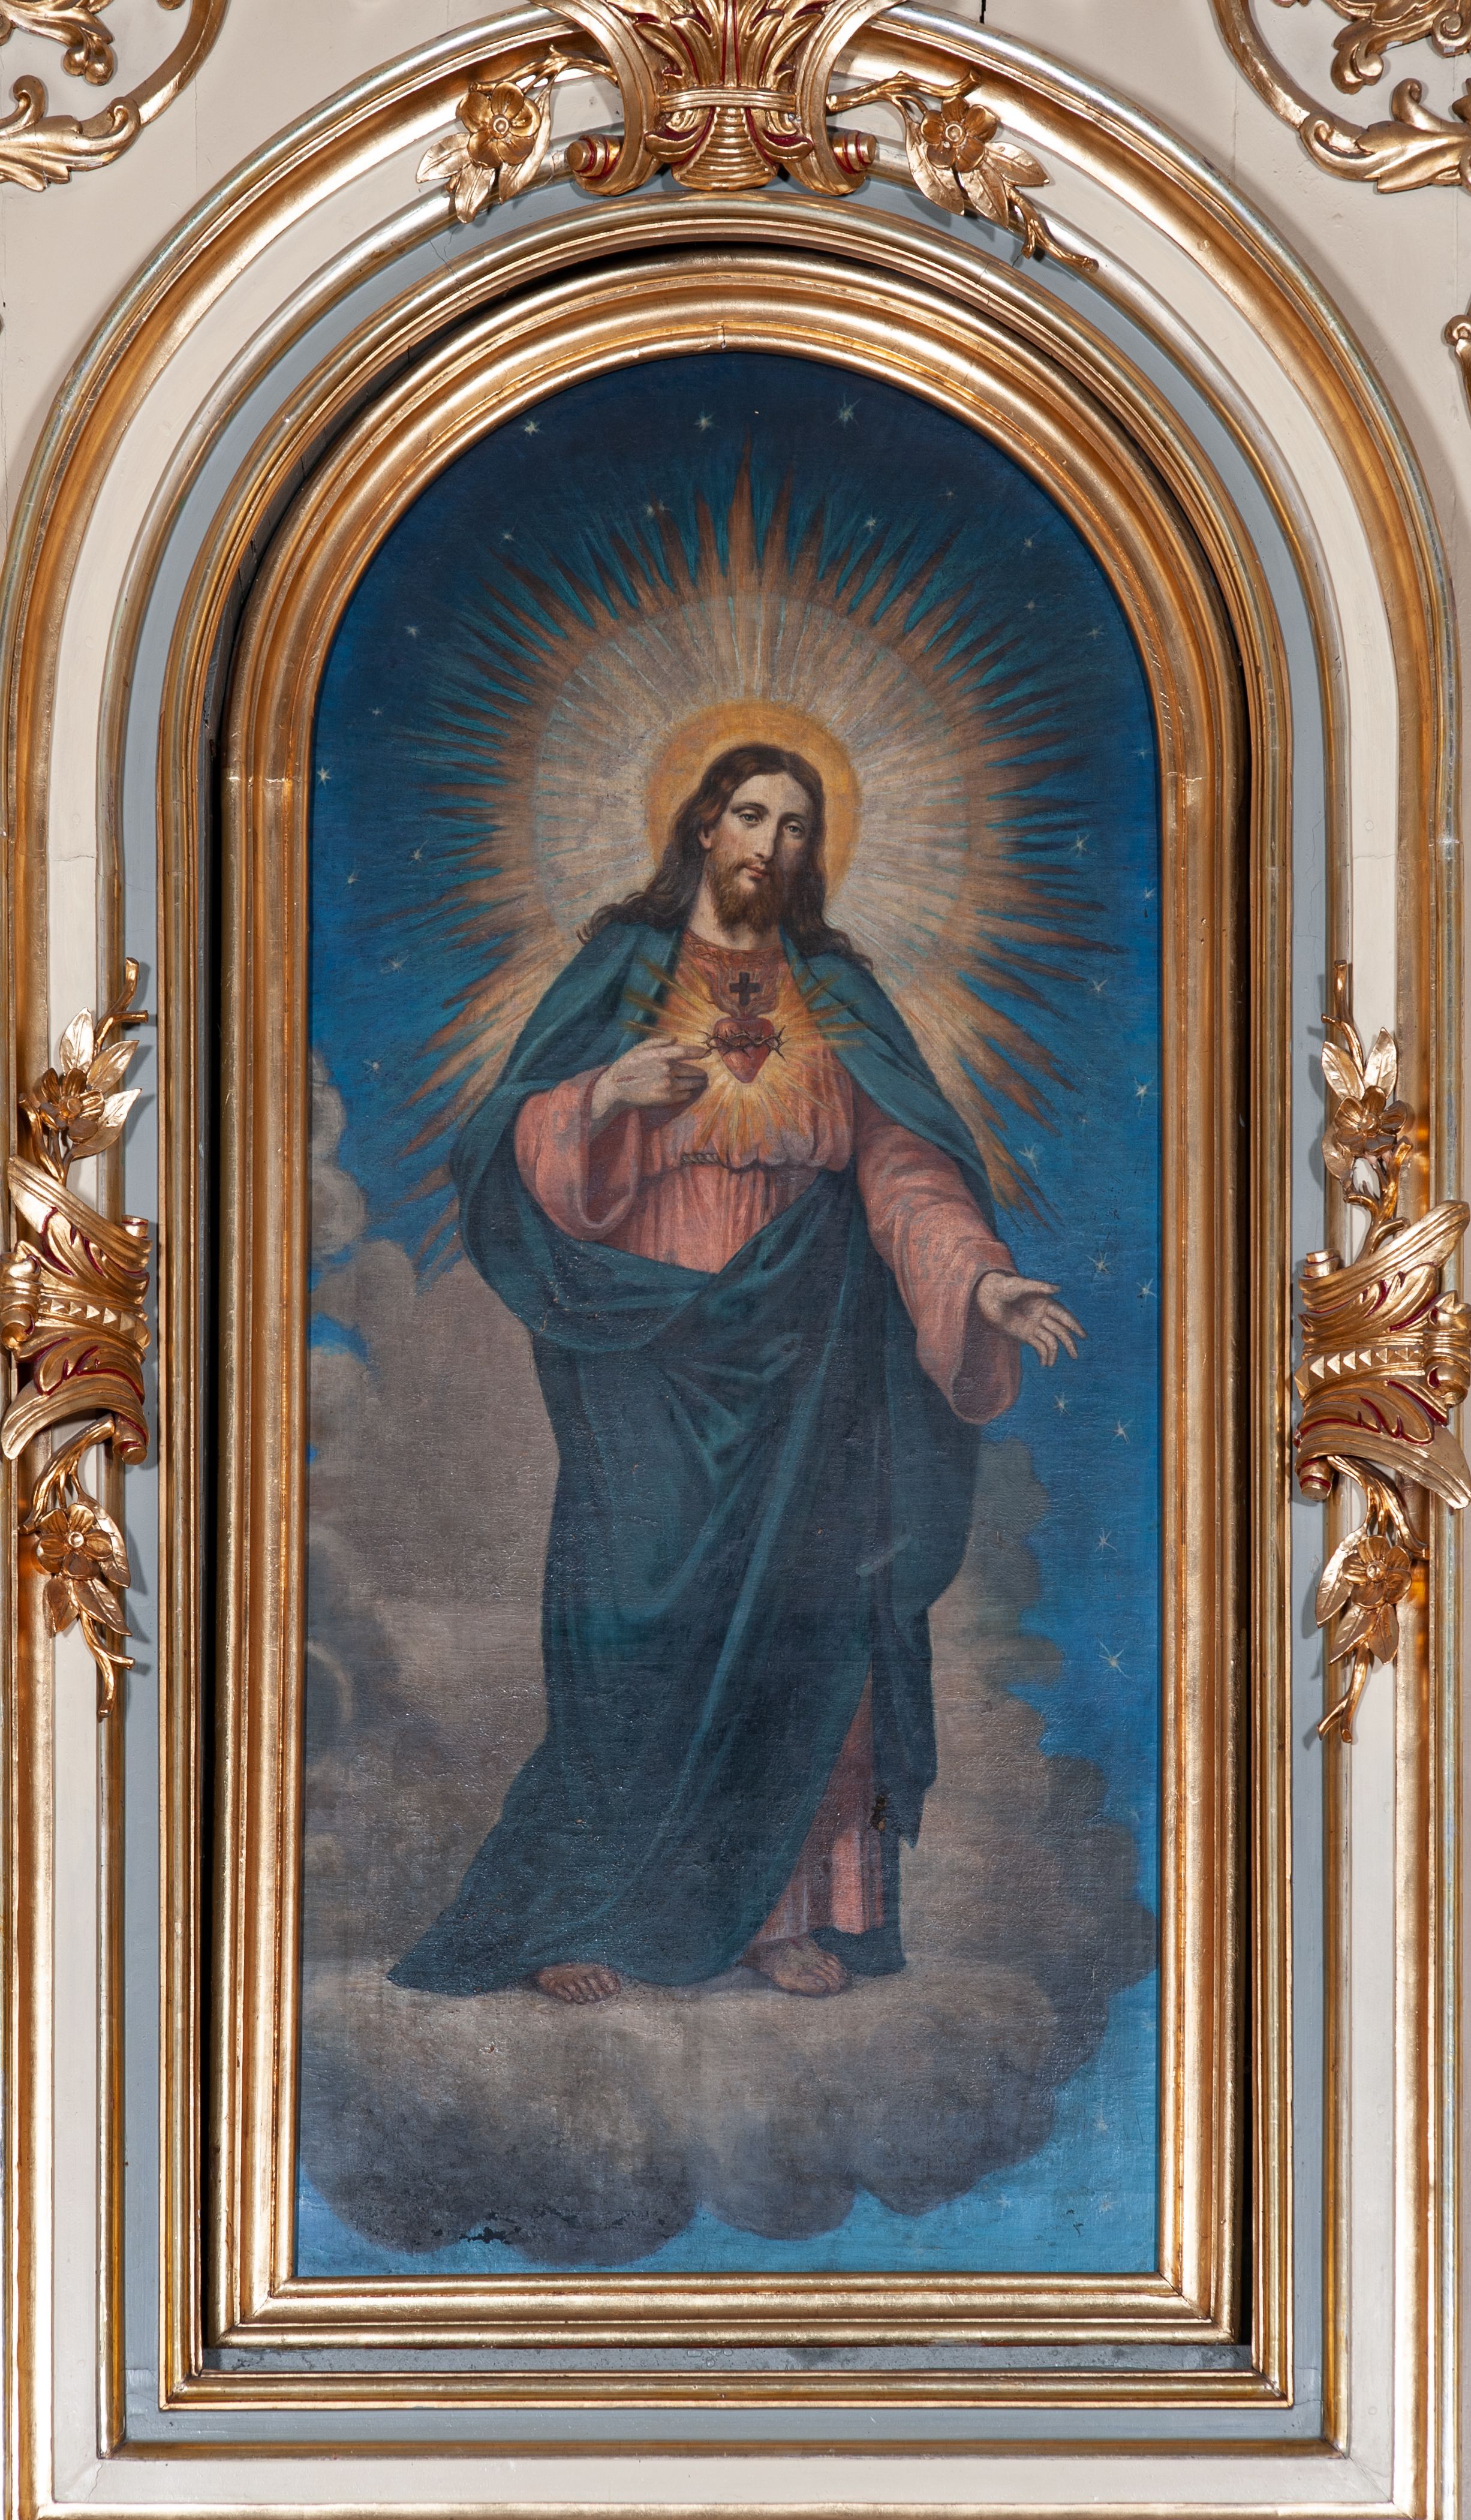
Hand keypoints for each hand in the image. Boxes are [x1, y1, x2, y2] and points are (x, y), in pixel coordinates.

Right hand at [590, 1037, 708, 1132]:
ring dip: (696, 1082)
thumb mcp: (640, 1048)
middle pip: (693, 1070)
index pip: (686, 1052)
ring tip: (697, 1081)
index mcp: (661, 1055)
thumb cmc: (628, 1065)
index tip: (706, 1053)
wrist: (616, 1088)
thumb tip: (675, 1039)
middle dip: (699, 1072)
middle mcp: (667, 1070)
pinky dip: (687, 1092)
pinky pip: (685, 1095)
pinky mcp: (666, 1099)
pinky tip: (683, 1090)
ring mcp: (668, 1085)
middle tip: (702, 1073)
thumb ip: (659, 1041)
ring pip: (691, 1084)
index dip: (698, 1052)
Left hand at [976, 1272, 1082, 1367]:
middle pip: (1061, 1331)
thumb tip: (1059, 1289)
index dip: (1074, 1325)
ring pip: (1050, 1341)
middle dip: (1068, 1343)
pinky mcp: (1027, 1335)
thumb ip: (1040, 1287)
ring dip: (1053, 1353)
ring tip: (1051, 1364)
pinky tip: (1044, 1364)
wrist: (988, 1298)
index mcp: (1046, 1303)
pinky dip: (1043, 1355)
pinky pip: (1039, 1347)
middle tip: (1075, 1355)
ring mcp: (1036, 1326)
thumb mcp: (1021, 1286)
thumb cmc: (1005, 1287)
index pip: (1064, 1316)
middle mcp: (1044, 1316)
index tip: (1082, 1335)